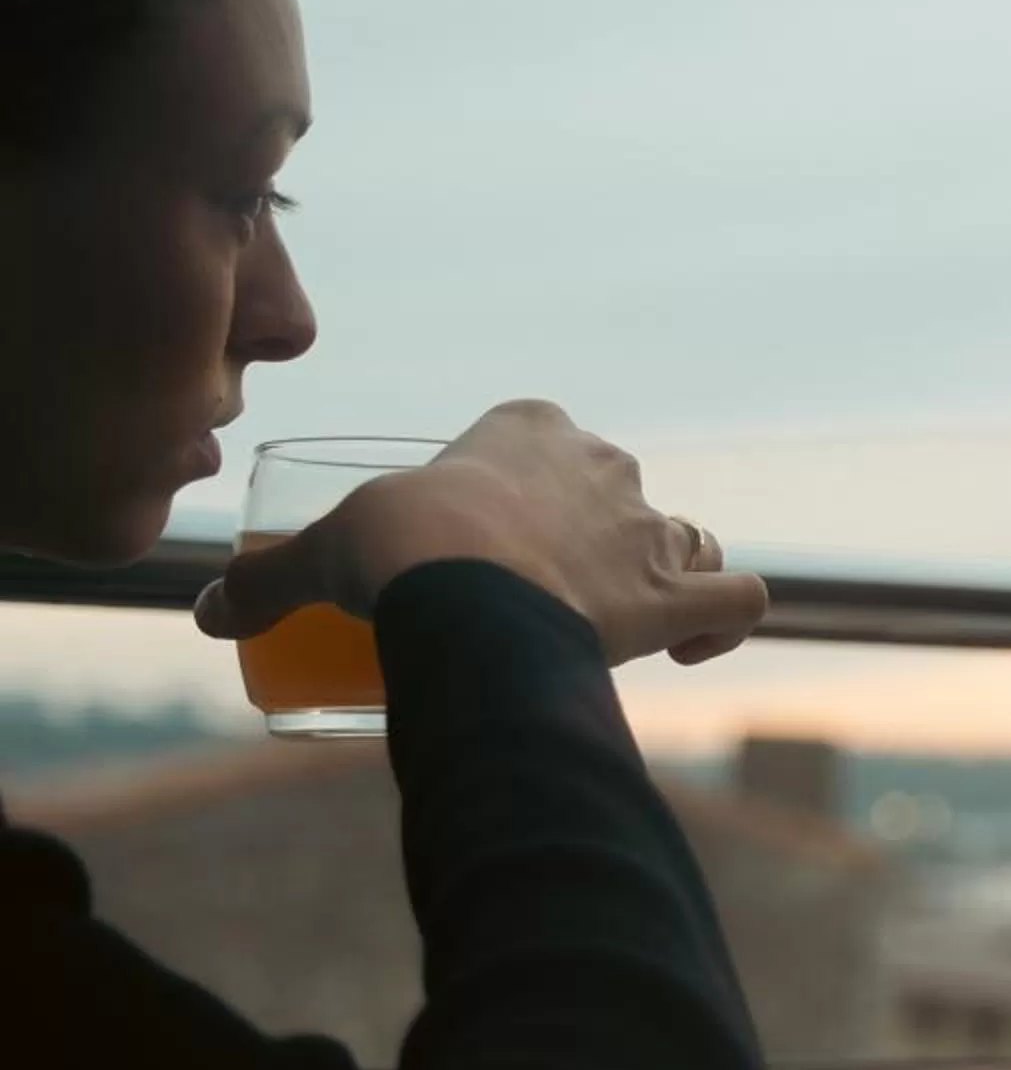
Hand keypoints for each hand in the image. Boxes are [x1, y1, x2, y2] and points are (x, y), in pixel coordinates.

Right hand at [194, 400, 766, 666]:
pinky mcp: (680, 589)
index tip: (493, 538)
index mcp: (531, 427)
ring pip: (690, 537)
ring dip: (672, 573)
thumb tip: (210, 611)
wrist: (460, 587)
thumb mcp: (326, 549)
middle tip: (544, 594)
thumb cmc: (399, 545)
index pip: (544, 440)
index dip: (529, 487)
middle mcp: (606, 466)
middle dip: (595, 538)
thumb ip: (271, 579)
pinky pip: (741, 598)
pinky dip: (728, 620)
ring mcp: (649, 526)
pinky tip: (695, 642)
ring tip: (628, 619)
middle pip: (616, 494)